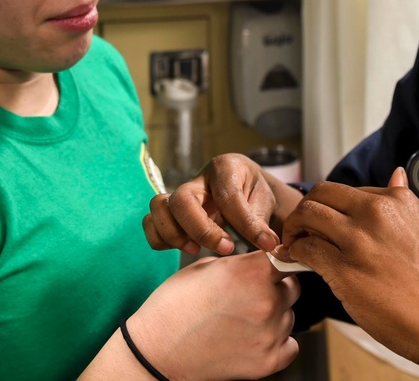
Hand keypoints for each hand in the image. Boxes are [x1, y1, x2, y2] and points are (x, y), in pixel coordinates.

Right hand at [128, 252, 300, 380]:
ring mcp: (270, 334)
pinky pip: (290, 345)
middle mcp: (267, 301)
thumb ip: (241, 264)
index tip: (274, 264)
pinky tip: (253, 337)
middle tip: (248, 295)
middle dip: (275, 288)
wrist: (158, 348)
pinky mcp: (268, 362)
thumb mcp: (206, 267)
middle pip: (292, 288)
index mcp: (253, 272)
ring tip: (241, 319)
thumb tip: (259, 264)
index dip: (279, 259)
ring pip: (289, 316)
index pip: (286, 257)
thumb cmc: (175, 304)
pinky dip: (277, 341)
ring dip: (273, 315)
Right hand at [143, 153, 298, 254]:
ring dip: (174, 234)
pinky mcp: (170, 211)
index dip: (246, 224)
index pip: (228, 196)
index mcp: (224, 168)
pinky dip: (160, 238)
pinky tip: (185, 247)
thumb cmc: (253, 192)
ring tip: (196, 250)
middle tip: (226, 248)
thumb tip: (268, 245)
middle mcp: (197, 179)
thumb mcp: (264, 200)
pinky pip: (150, 222)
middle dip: (201, 229)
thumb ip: (261, 221)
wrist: (244, 188)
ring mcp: (180, 194)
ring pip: (159, 207)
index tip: (265, 244)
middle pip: (182, 199)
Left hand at [279, 167, 418, 369]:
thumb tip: (396, 174)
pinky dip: (294, 252)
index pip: (346, 192)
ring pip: (308, 215)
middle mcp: (375, 212)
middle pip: (321, 194)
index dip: (330, 207)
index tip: (323, 221)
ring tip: (294, 243)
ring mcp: (358, 239)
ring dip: (295, 228)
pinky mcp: (345, 269)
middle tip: (299, 228)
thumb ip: (404, 201)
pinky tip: (295, 260)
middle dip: (305, 209)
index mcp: (395, 200)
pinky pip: (306, 249)